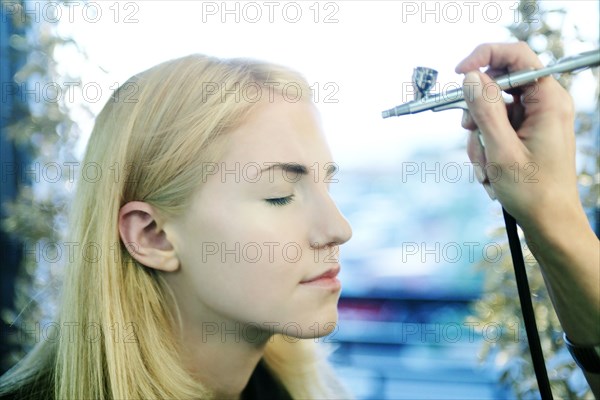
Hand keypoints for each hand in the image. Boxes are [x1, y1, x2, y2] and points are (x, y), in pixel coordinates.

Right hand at [455, 42, 583, 233]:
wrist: (549, 223)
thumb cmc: (533, 192)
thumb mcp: (501, 149)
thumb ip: (484, 109)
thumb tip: (469, 76)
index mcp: (548, 101)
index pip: (516, 56)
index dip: (483, 57)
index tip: (459, 74)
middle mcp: (544, 105)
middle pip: (498, 86)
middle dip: (477, 113)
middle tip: (470, 133)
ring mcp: (535, 120)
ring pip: (491, 111)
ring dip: (479, 138)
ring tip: (486, 168)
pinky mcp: (526, 134)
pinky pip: (495, 129)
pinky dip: (486, 148)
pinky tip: (490, 172)